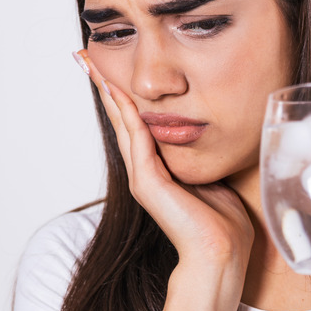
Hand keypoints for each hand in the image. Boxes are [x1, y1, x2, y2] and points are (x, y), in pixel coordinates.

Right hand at [73, 50, 253, 310]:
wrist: (221, 252)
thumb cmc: (223, 221)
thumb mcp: (211, 175)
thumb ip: (199, 154)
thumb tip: (208, 132)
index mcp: (158, 168)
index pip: (135, 123)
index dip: (123, 95)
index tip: (111, 68)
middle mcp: (144, 171)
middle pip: (120, 119)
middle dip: (105, 87)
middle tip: (86, 58)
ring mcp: (142, 177)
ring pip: (122, 125)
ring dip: (108, 94)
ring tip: (93, 67)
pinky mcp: (147, 183)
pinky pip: (136, 139)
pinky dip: (127, 114)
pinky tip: (119, 91)